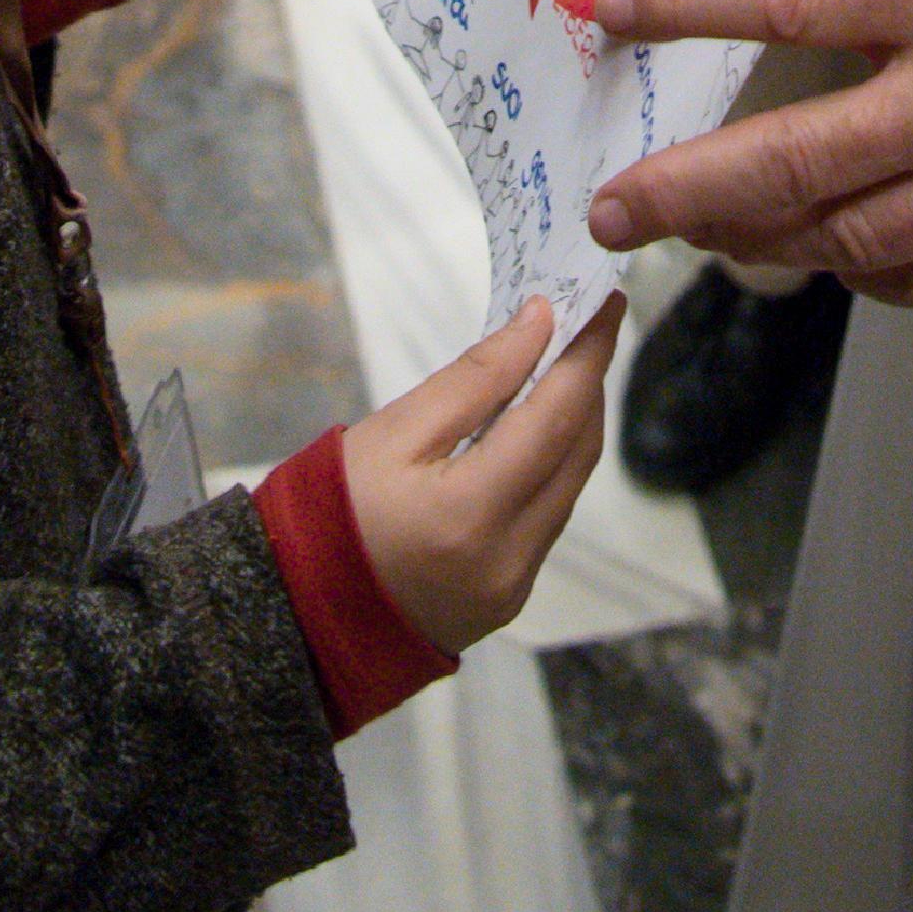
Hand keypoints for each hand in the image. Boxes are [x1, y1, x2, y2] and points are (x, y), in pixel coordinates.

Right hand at [341, 295, 622, 653]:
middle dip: (588, 384)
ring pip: (570, 487)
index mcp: (471, 513)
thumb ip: (474, 378)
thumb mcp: (394, 431)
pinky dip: (552, 466)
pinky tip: (536, 431)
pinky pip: (549, 518)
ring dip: (574, 424)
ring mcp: (515, 584)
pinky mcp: (511, 596)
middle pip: (577, 453)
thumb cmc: (337, 507)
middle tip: (586, 326)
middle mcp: (509, 558)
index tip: (605, 303)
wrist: (307, 608)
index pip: (555, 418)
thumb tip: (539, 324)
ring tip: (563, 367)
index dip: (587, 356)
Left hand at [584, 0, 912, 308]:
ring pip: (851, 240)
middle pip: (793, 163)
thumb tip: (853, 4)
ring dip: (764, 241)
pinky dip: (869, 274)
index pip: (790, 2)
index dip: (691, 9)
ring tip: (706, 232)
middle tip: (615, 207)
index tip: (618, 10)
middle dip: (687, 192)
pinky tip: (838, 258)